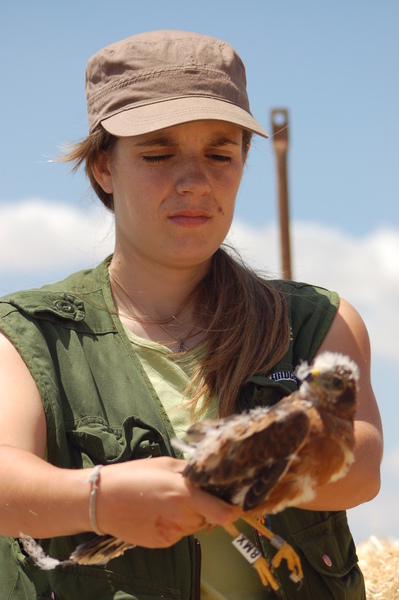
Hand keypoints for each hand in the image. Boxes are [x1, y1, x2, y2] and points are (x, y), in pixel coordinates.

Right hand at [96, 457, 241, 547]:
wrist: (101, 501)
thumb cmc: (132, 475)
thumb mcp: (165, 463)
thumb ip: (191, 472)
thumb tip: (210, 475)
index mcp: (185, 493)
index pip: (224, 512)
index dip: (233, 508)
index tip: (235, 502)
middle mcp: (182, 516)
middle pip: (209, 517)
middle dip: (206, 506)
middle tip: (188, 493)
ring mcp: (172, 533)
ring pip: (194, 525)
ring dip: (190, 515)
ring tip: (167, 501)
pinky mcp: (163, 543)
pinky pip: (179, 533)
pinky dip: (175, 524)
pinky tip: (157, 513)